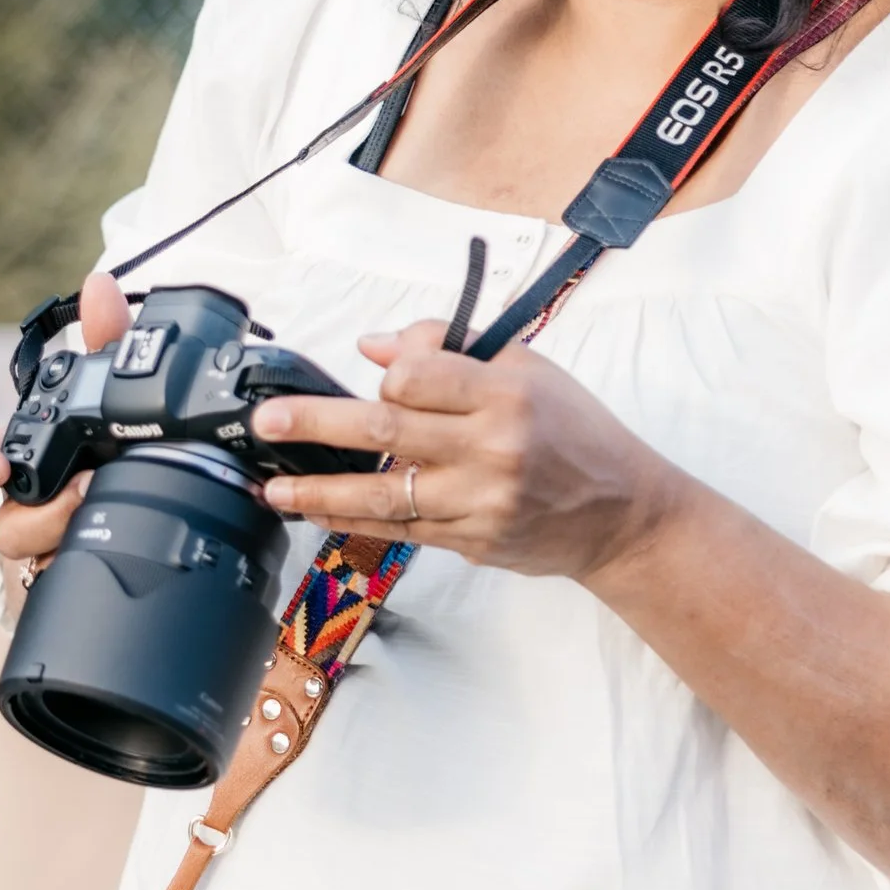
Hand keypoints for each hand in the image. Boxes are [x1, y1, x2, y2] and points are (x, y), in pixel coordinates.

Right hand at [0, 268, 133, 572]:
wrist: (174, 500)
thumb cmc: (122, 440)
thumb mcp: (117, 387)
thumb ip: (105, 339)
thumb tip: (98, 287)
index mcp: (28, 461)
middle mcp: (32, 508)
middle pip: (8, 527)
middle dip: (43, 513)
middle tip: (85, 489)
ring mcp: (56, 546)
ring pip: (39, 561)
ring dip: (69, 537)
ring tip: (110, 509)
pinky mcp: (83, 574)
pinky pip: (74, 581)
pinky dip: (93, 566)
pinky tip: (119, 551)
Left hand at [253, 319, 686, 582]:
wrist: (623, 513)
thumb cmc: (576, 431)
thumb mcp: (531, 368)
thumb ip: (453, 351)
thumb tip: (377, 349)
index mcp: (508, 392)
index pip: (418, 376)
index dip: (386, 374)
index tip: (372, 376)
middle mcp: (492, 448)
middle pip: (385, 430)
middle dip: (315, 424)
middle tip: (267, 421)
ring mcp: (480, 501)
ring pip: (381, 493)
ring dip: (318, 490)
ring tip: (272, 485)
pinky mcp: (472, 540)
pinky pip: (399, 528)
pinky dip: (352, 519)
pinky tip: (317, 510)